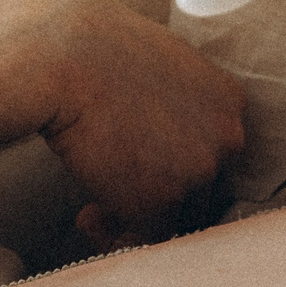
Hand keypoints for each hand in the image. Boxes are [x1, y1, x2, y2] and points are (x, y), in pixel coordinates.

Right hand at [19, 0, 245, 250]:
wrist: (58, 57)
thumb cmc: (92, 49)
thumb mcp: (155, 62)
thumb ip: (175, 102)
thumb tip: (160, 137)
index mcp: (228, 98)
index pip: (213, 151)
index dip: (174, 166)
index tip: (137, 163)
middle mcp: (227, 135)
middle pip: (202, 188)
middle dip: (157, 197)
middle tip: (111, 195)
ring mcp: (199, 168)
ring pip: (177, 217)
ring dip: (137, 219)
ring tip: (94, 213)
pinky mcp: (163, 198)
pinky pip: (146, 237)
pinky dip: (117, 236)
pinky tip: (86, 217)